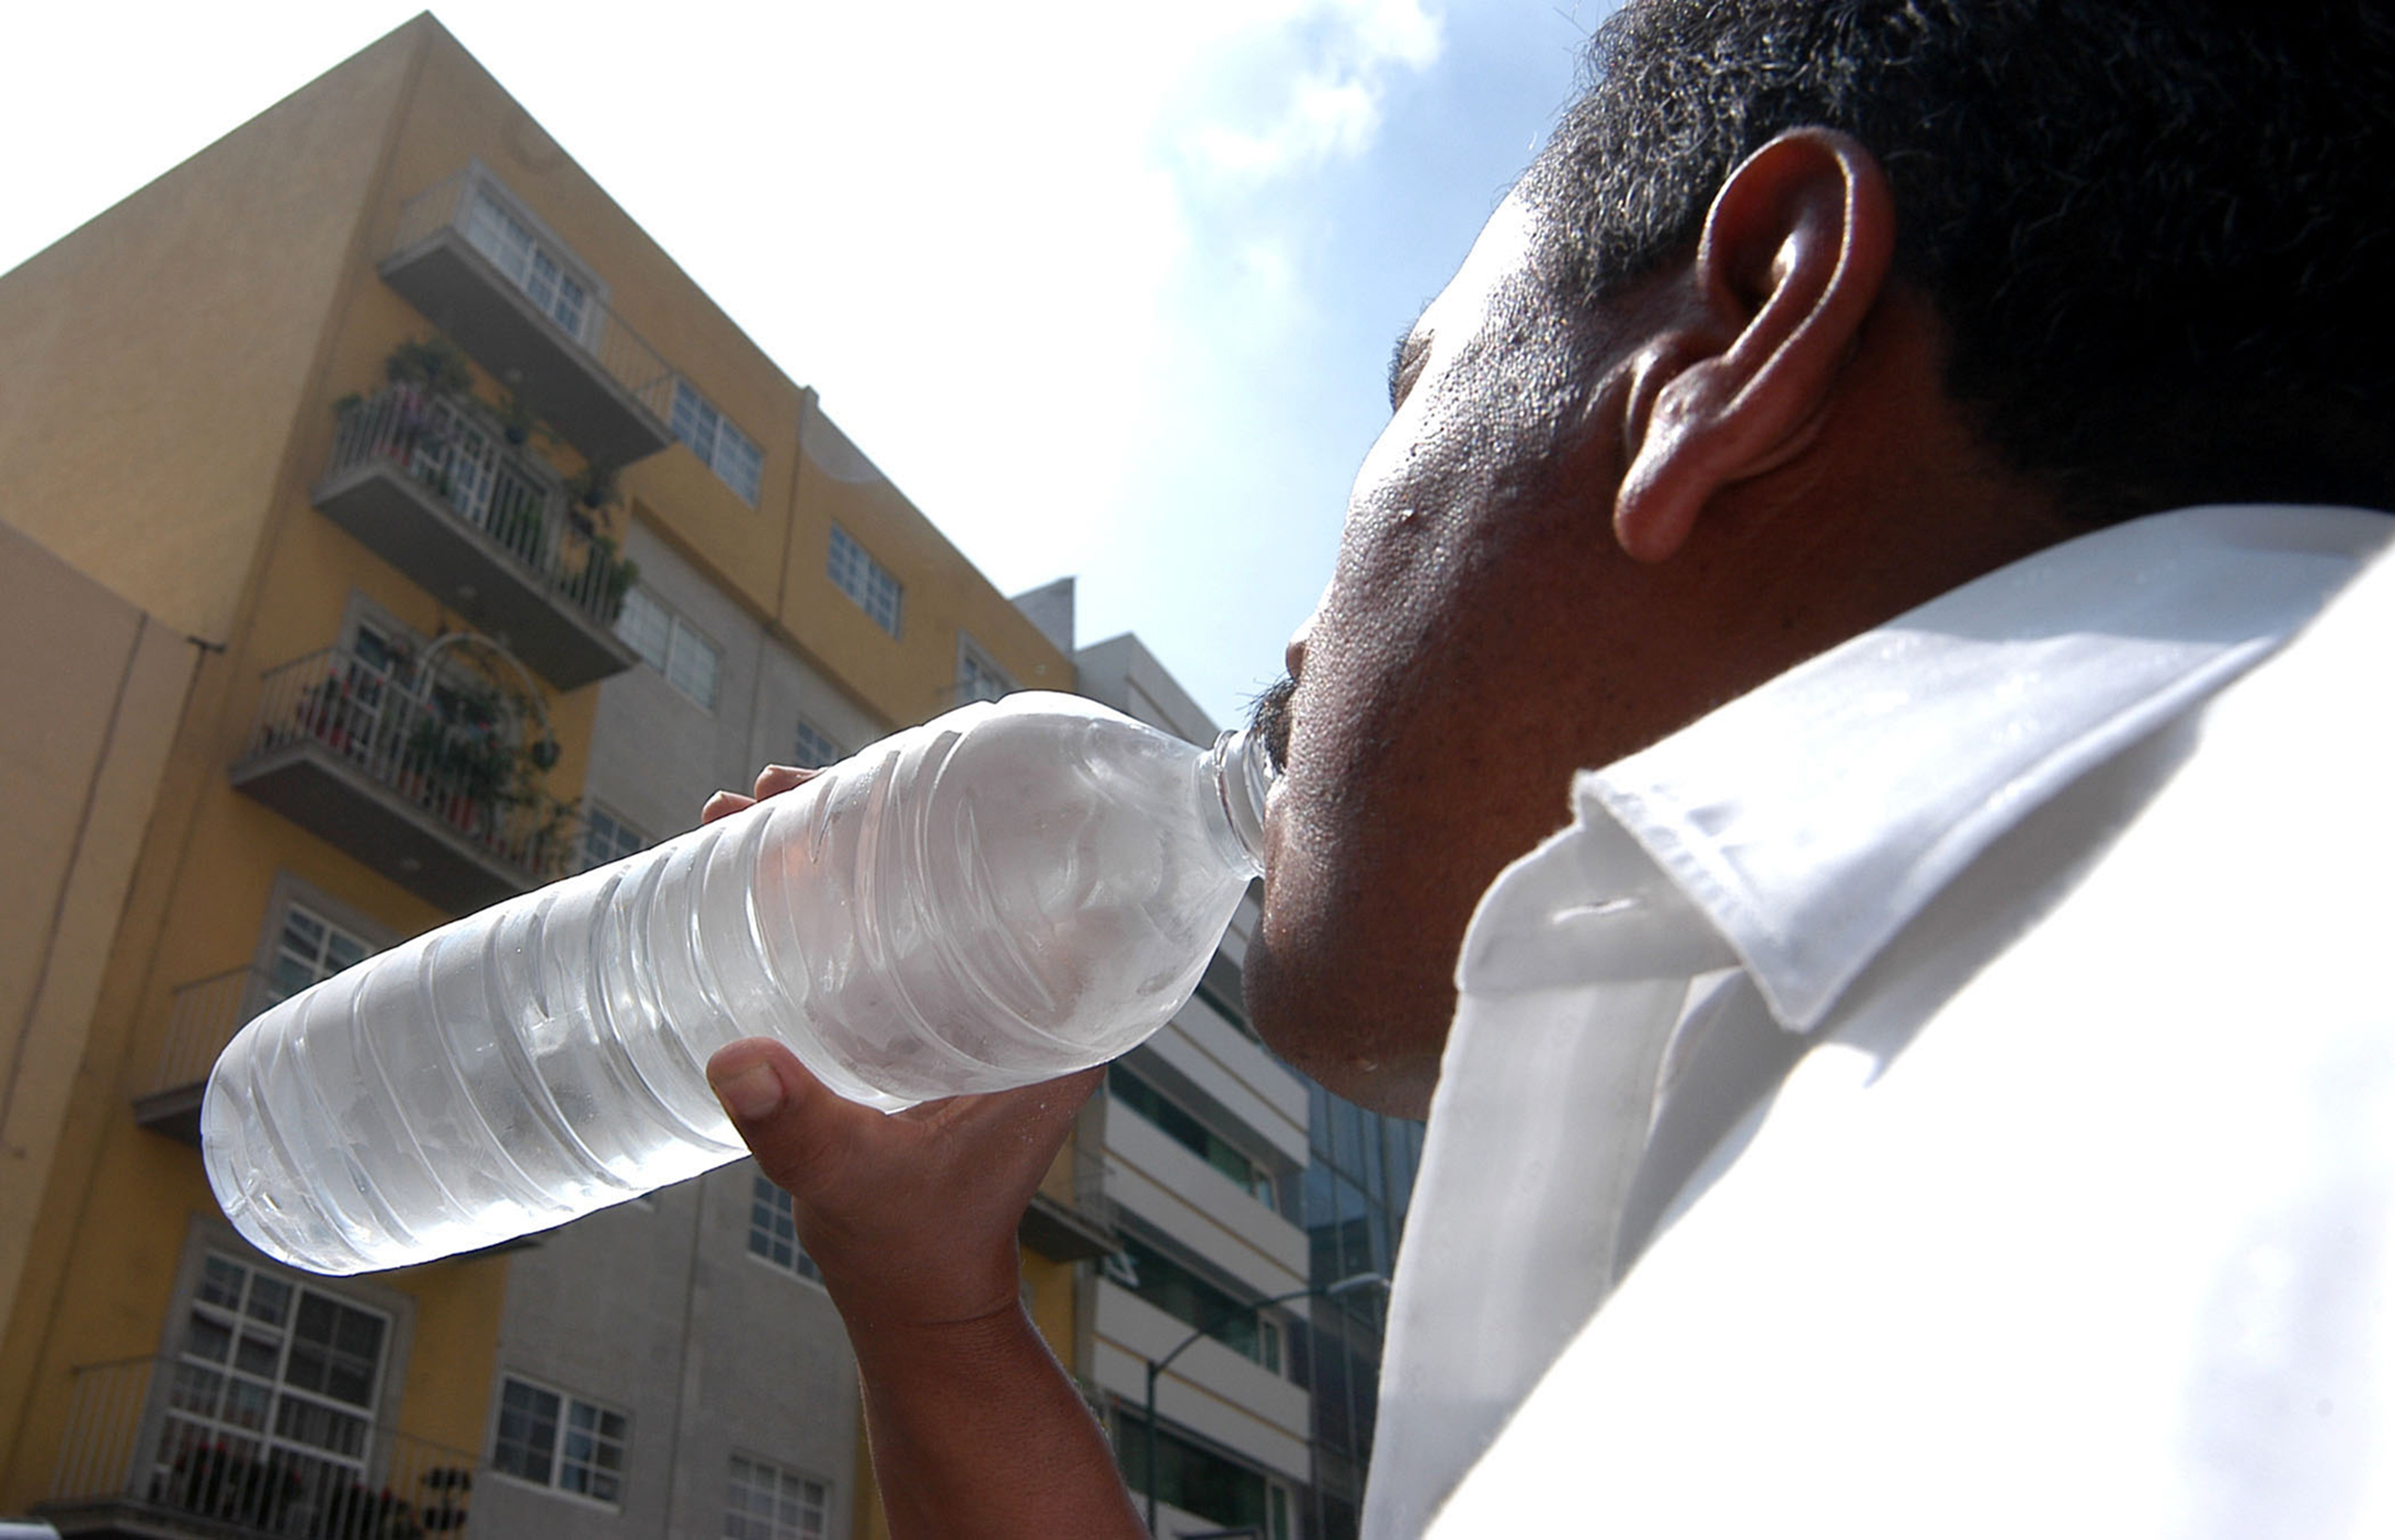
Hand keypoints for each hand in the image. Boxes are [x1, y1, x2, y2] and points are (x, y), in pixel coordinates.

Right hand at [696, 765, 1139, 1538]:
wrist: (918, 1309)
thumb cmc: (915, 1250)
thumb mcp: (853, 1180)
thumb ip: (801, 1127)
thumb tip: (735, 1062)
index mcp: (1055, 1022)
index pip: (1034, 880)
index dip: (959, 813)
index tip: (874, 774)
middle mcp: (1023, 1002)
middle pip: (960, 871)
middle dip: (863, 815)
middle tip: (771, 792)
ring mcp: (972, 1013)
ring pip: (915, 901)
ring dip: (835, 853)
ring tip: (743, 819)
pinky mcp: (927, 1030)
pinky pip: (888, 941)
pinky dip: (830, 905)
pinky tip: (758, 882)